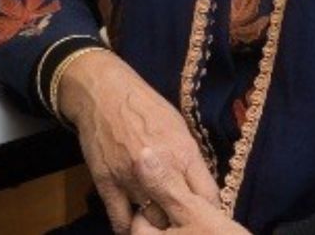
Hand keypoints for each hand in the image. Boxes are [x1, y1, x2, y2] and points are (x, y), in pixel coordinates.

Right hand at [57, 50, 219, 232]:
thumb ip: (190, 160)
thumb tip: (201, 189)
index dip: (210, 211)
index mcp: (184, 153)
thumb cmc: (146, 107)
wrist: (105, 93)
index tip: (206, 215)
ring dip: (157, 224)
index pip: (208, 197)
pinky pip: (120, 220)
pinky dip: (129, 228)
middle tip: (182, 224)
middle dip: (184, 221)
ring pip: (152, 222)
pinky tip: (134, 225)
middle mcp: (161, 169)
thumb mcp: (179, 127)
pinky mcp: (107, 184)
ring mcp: (132, 178)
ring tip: (159, 223)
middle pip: (181, 215)